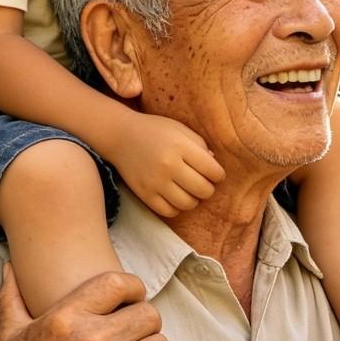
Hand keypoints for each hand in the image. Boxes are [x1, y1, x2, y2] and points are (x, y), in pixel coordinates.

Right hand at [109, 112, 226, 217]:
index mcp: (180, 146)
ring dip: (194, 199)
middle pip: (203, 190)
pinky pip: (169, 211)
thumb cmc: (155, 130)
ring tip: (190, 190)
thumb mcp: (180, 129)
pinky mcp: (145, 195)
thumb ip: (200, 144)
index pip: (212, 170)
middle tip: (204, 182)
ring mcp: (155, 182)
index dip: (219, 174)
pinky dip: (177, 207)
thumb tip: (215, 164)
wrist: (121, 136)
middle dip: (208, 188)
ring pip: (188, 204)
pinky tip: (175, 196)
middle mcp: (168, 166)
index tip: (216, 173)